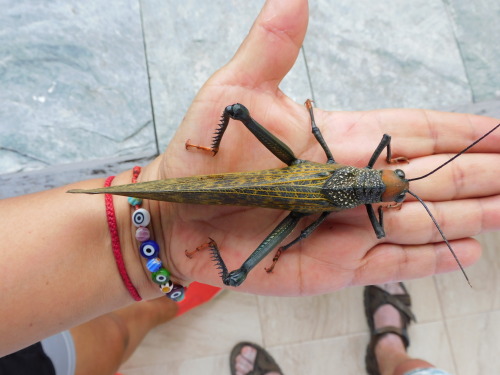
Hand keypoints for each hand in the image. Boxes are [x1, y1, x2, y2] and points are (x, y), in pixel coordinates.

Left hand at [145, 0, 499, 294]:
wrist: (180, 213)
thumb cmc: (203, 152)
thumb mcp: (235, 93)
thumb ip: (272, 47)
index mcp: (339, 140)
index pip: (415, 131)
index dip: (461, 129)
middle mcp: (353, 183)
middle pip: (432, 176)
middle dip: (482, 171)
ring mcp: (348, 224)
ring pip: (423, 218)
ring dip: (471, 212)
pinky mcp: (335, 264)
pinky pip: (394, 261)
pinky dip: (432, 257)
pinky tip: (469, 250)